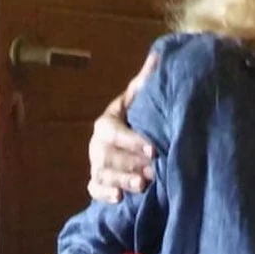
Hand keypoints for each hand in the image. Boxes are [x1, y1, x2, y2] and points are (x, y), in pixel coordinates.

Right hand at [87, 53, 158, 202]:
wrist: (127, 146)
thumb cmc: (136, 121)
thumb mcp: (139, 102)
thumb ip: (146, 83)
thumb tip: (159, 55)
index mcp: (106, 124)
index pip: (113, 131)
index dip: (131, 140)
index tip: (153, 148)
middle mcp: (97, 145)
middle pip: (108, 155)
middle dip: (131, 163)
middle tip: (153, 171)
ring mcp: (96, 165)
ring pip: (103, 173)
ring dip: (122, 180)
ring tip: (142, 185)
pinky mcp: (97, 183)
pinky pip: (95, 190)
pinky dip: (105, 194)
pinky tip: (120, 198)